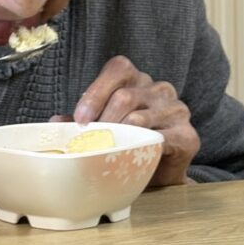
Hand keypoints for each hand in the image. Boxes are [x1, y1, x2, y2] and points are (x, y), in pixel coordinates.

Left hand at [57, 55, 199, 185]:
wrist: (159, 175)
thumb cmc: (127, 144)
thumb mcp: (101, 128)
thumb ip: (82, 121)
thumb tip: (55, 122)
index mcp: (137, 80)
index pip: (118, 69)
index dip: (95, 93)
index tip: (80, 119)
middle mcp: (160, 89)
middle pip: (124, 96)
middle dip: (102, 122)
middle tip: (89, 141)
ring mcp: (177, 110)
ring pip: (139, 118)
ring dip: (118, 137)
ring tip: (107, 151)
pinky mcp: (188, 135)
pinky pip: (161, 138)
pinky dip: (141, 148)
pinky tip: (133, 155)